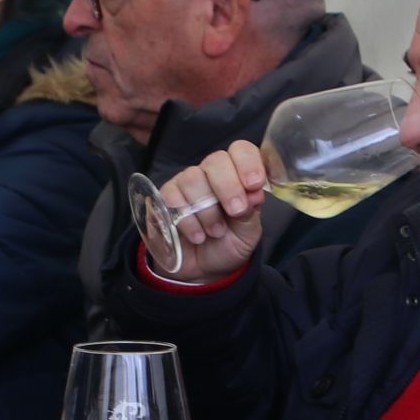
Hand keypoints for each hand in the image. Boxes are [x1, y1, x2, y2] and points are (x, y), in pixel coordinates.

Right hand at [143, 139, 268, 281]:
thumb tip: (254, 193)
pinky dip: (188, 221)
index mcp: (237, 175)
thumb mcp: (248, 233)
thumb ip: (251, 212)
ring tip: (216, 232)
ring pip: (193, 178)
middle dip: (228, 187)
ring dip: (207, 210)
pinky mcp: (165, 198)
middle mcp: (211, 174)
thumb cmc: (228, 244)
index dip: (248, 162)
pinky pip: (172, 198)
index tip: (254, 184)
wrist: (202, 269)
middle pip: (216, 160)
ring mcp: (186, 183)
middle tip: (235, 211)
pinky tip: (198, 235)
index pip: (241, 150)